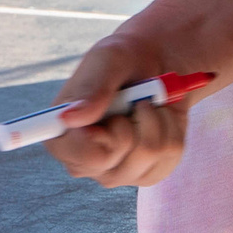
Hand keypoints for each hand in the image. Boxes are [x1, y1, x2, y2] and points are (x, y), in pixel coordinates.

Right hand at [46, 35, 187, 187]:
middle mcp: (86, 162)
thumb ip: (90, 88)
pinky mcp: (149, 172)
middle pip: (117, 160)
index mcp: (62, 138)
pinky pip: (171, 153)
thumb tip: (68, 119)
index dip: (101, 135)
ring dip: (155, 118)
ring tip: (144, 103)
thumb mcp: (107, 60)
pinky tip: (158, 115)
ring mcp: (118, 171)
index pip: (79, 156)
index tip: (112, 109)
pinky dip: (171, 125)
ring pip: (149, 153)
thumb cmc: (123, 60)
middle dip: (132, 121)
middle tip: (128, 100)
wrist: (156, 65)